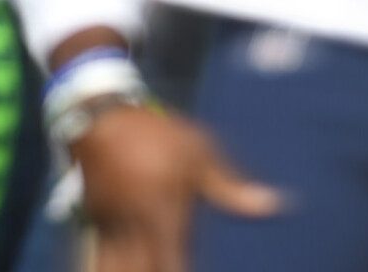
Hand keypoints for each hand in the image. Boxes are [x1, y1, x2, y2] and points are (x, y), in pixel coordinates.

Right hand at [73, 104, 278, 271]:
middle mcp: (132, 225)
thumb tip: (274, 206)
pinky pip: (98, 251)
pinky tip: (115, 268)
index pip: (170, 266)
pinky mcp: (93, 215)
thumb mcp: (199, 152)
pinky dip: (106, 265)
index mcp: (161, 215)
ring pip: (111, 267)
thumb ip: (230, 188)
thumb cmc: (157, 132)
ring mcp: (108, 222)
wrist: (101, 110)